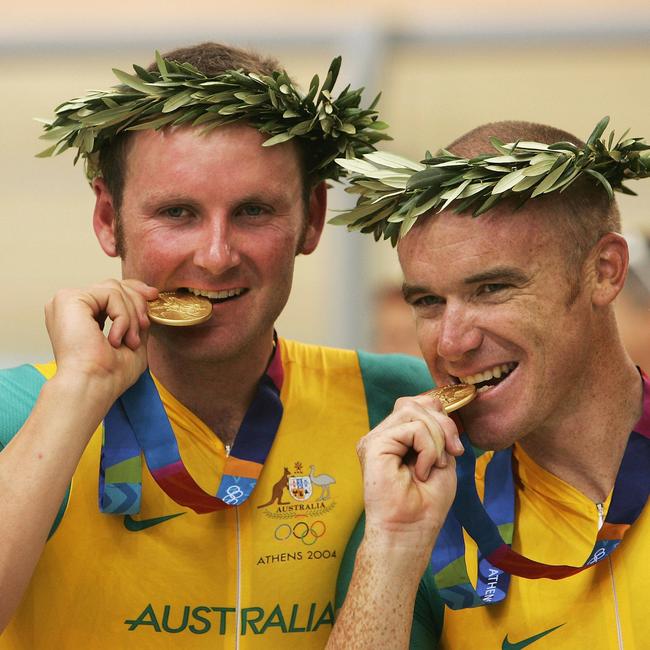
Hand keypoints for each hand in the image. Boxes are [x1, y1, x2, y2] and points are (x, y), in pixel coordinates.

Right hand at [44, 279, 157, 402]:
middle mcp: (70, 305)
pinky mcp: (70, 299)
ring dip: (132, 316)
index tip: (154, 296)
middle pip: (114, 285)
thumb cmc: (109, 375)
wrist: (91, 386)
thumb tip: (148, 299)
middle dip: (137, 303)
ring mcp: (67, 300)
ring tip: (130, 341)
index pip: (110, 290)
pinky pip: (110, 294)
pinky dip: (122, 316)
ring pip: (115, 289)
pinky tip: (116, 338)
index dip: (134, 290)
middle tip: (145, 325)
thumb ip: (136, 319)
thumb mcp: (132, 341)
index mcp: (80, 315)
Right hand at [357, 394, 462, 550]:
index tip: (456, 447)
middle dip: (443, 424)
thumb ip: (437, 430)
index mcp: (397, 437)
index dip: (441, 416)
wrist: (410, 531)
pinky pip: (412, 428)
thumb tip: (438, 404)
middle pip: (415, 403)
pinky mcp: (373, 444)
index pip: (418, 404)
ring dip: (435, 439)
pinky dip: (427, 449)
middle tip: (453, 453)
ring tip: (433, 466)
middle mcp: (384, 434)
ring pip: (414, 410)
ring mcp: (376, 438)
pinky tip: (421, 471)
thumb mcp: (441, 457)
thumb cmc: (426, 504)